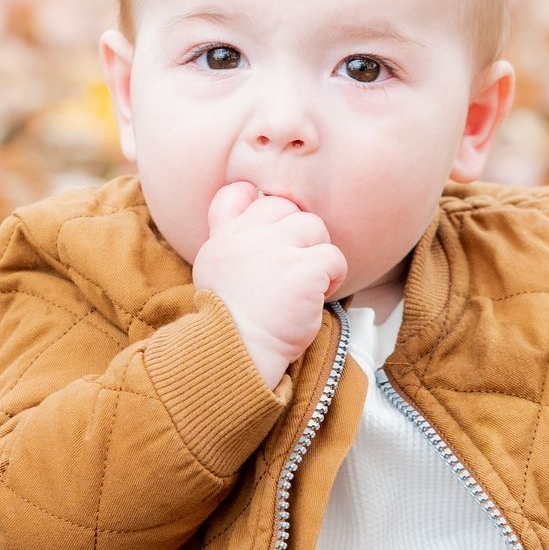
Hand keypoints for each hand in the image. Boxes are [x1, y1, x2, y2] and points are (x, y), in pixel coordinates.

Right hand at [191, 181, 346, 390]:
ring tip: (308, 285)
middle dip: (297, 235)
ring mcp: (273, 249)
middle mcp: (245, 236)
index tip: (271, 230)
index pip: (237, 193)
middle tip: (295, 268)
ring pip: (314, 226)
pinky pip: (334, 256)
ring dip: (318, 254)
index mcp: (222, 238)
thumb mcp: (215, 275)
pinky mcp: (302, 269)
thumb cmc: (233, 325)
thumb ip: (232, 245)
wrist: (237, 356)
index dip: (259, 203)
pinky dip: (333, 277)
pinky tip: (319, 297)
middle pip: (285, 208)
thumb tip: (260, 222)